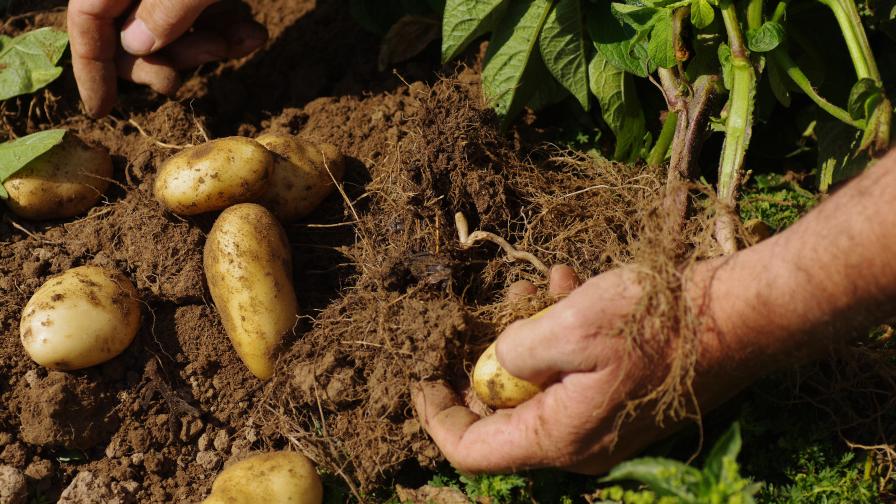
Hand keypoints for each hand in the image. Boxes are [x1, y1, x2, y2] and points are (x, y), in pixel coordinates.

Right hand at [67, 0, 267, 116]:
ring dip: (209, 46)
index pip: (86, 18)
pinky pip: (204, 15)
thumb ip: (166, 8)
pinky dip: (228, 30)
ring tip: (247, 38)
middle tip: (211, 55)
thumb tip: (136, 45)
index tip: (101, 111)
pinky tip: (255, 34)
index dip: (91, 66)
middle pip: (130, 31)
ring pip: (174, 28)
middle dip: (170, 56)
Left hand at [414, 263, 755, 473]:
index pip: (471, 451)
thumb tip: (494, 364)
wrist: (739, 315)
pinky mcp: (623, 396)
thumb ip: (515, 351)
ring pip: (538, 385)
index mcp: (559, 438)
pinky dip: (561, 332)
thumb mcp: (571, 325)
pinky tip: (568, 284)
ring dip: (527, 337)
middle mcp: (579, 442)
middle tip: (478, 318)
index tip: (420, 372)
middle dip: (485, 363)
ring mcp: (604, 421)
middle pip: (502, 416)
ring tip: (532, 288)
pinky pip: (573, 372)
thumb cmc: (657, 322)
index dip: (435, 414)